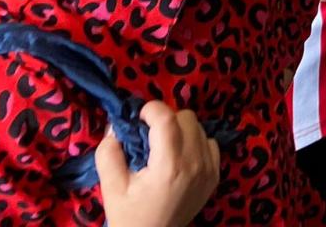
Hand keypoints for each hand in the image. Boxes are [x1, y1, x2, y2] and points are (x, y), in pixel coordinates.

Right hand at [97, 102, 219, 226]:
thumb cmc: (130, 216)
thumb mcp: (111, 188)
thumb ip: (109, 153)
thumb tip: (116, 127)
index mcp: (169, 166)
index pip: (167, 119)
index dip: (151, 109)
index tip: (139, 116)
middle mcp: (195, 163)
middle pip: (186, 117)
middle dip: (166, 120)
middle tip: (149, 134)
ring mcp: (209, 169)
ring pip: (199, 127)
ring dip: (181, 130)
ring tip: (164, 147)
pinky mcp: (216, 174)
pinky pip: (210, 143)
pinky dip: (195, 142)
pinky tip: (180, 157)